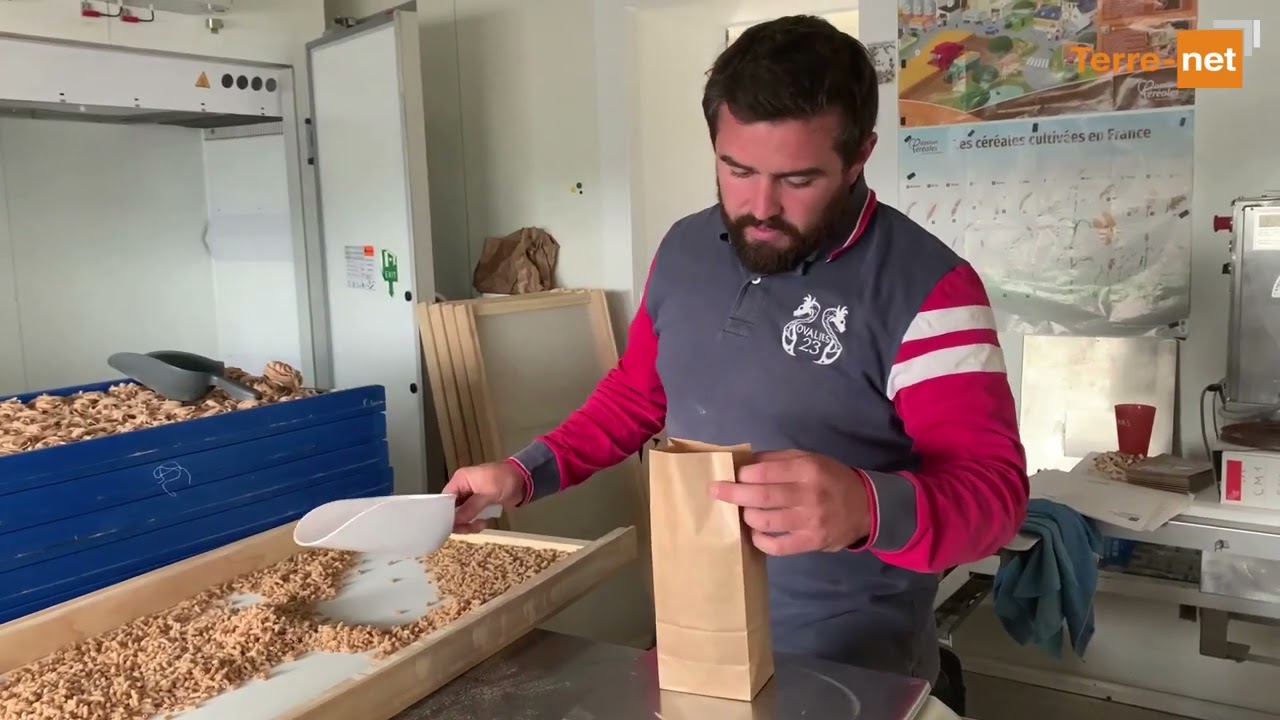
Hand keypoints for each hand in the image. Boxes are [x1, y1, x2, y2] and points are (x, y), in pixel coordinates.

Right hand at [442, 461, 526, 532]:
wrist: (524, 480)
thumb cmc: (505, 480)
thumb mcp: (487, 494)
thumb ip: (470, 508)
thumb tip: (455, 521)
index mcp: (461, 480)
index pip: (445, 498)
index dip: (446, 513)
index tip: (450, 526)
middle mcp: (463, 488)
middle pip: (452, 509)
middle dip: (459, 521)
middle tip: (468, 529)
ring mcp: (471, 497)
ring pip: (462, 515)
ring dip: (468, 523)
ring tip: (480, 525)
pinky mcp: (480, 504)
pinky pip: (472, 516)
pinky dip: (475, 522)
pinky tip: (483, 523)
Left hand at [711, 449, 871, 555]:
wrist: (866, 507)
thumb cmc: (831, 479)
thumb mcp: (809, 459)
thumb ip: (777, 459)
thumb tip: (743, 463)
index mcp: (807, 469)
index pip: (765, 471)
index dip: (742, 474)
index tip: (729, 475)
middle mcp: (808, 495)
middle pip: (761, 496)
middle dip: (732, 494)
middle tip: (715, 492)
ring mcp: (810, 521)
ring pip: (765, 521)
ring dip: (746, 516)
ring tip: (742, 512)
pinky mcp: (811, 542)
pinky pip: (777, 546)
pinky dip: (760, 541)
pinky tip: (755, 533)